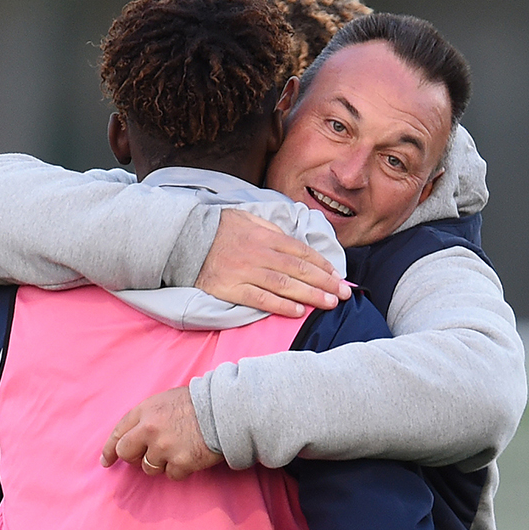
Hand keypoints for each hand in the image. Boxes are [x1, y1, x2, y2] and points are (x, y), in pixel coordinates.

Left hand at [101, 387, 223, 480]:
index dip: (110, 449)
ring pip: (149, 468)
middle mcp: (150, 429)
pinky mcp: (181, 462)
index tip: (106, 461)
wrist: (224, 409)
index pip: (118, 432)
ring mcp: (164, 447)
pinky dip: (180, 469)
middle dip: (134, 458)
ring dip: (161, 463)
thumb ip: (147, 417)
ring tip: (179, 449)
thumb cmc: (198, 403)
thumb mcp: (166, 401)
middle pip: (127, 453)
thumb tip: (135, 438)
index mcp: (145, 411)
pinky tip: (191, 456)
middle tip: (147, 457)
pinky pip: (171, 475)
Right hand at [196, 210, 349, 316]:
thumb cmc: (219, 229)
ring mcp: (245, 272)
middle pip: (299, 270)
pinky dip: (280, 306)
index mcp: (265, 236)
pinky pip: (260, 299)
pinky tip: (298, 311)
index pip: (301, 252)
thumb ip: (272, 231)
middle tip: (344, 293)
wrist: (185, 240)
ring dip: (310, 294)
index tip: (338, 275)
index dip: (322, 265)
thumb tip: (294, 243)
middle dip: (325, 282)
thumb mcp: (248, 218)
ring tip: (330, 303)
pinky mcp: (231, 288)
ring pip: (284, 285)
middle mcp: (259, 254)